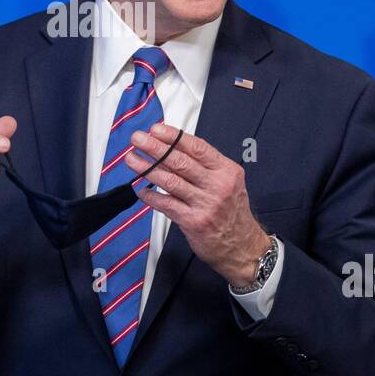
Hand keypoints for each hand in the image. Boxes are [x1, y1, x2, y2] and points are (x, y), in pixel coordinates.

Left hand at [124, 123, 270, 287]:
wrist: (242, 246)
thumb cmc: (231, 211)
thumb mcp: (228, 182)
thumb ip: (205, 166)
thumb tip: (172, 148)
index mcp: (226, 170)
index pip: (197, 147)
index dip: (174, 137)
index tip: (155, 129)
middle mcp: (217, 185)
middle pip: (181, 161)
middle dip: (155, 148)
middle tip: (137, 139)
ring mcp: (206, 204)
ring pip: (171, 181)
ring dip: (147, 169)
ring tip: (132, 160)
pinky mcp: (194, 221)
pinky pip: (167, 205)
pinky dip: (152, 197)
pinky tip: (141, 190)